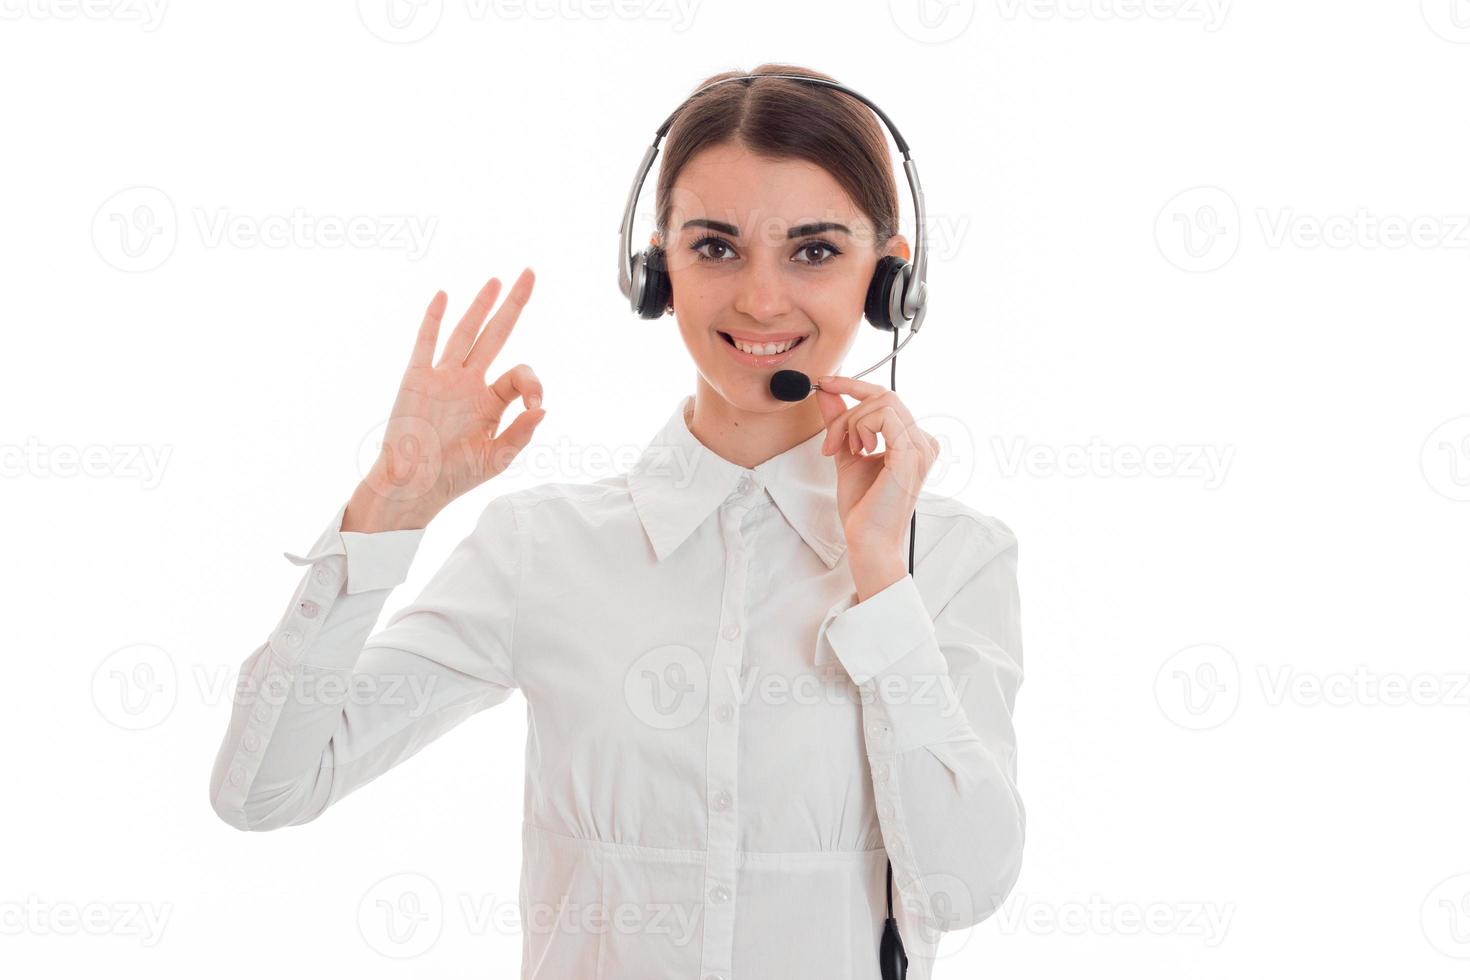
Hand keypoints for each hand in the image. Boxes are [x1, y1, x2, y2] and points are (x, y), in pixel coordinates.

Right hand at [346, 269, 544, 531]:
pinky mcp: (417, 379)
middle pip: (496, 335)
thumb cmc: (454, 477)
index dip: (534, 384)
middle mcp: (469, 384)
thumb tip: (544, 409)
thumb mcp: (497, 459)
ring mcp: (443, 378)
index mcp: (491, 402)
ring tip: (496, 280)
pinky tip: (443, 296)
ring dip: (480, 305)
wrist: (413, 486)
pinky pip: (426, 343)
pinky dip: (433, 319)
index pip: (519, 375)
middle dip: (513, 306)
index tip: (535, 406)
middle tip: (529, 274)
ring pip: (465, 333)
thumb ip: (520, 434)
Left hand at [814, 375, 940, 595]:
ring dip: (851, 422)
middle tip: (830, 441)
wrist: (868, 540)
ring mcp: (921, 447)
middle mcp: (923, 441)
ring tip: (844, 451)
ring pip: (882, 402)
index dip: (853, 385)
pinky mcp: (912, 454)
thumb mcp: (846, 454)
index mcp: (912, 441)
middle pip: (883, 395)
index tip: (824, 384)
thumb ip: (840, 422)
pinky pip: (884, 415)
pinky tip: (858, 451)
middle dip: (848, 411)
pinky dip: (861, 427)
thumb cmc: (862, 507)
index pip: (886, 398)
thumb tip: (826, 392)